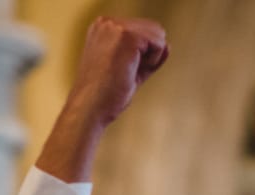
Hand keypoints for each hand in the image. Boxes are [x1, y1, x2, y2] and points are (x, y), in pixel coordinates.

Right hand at [36, 17, 169, 181]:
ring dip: (152, 60)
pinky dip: (154, 60)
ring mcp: (114, 28)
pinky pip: (159, 42)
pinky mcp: (124, 38)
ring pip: (159, 36)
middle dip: (152, 56)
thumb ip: (144, 58)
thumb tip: (167, 44)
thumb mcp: (126, 73)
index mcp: (102, 29)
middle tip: (128, 79)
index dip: (148, 56)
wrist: (87, 111)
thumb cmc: (103, 99)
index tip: (131, 75)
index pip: (145, 33)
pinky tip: (133, 75)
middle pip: (155, 32)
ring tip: (126, 78)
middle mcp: (105, 23)